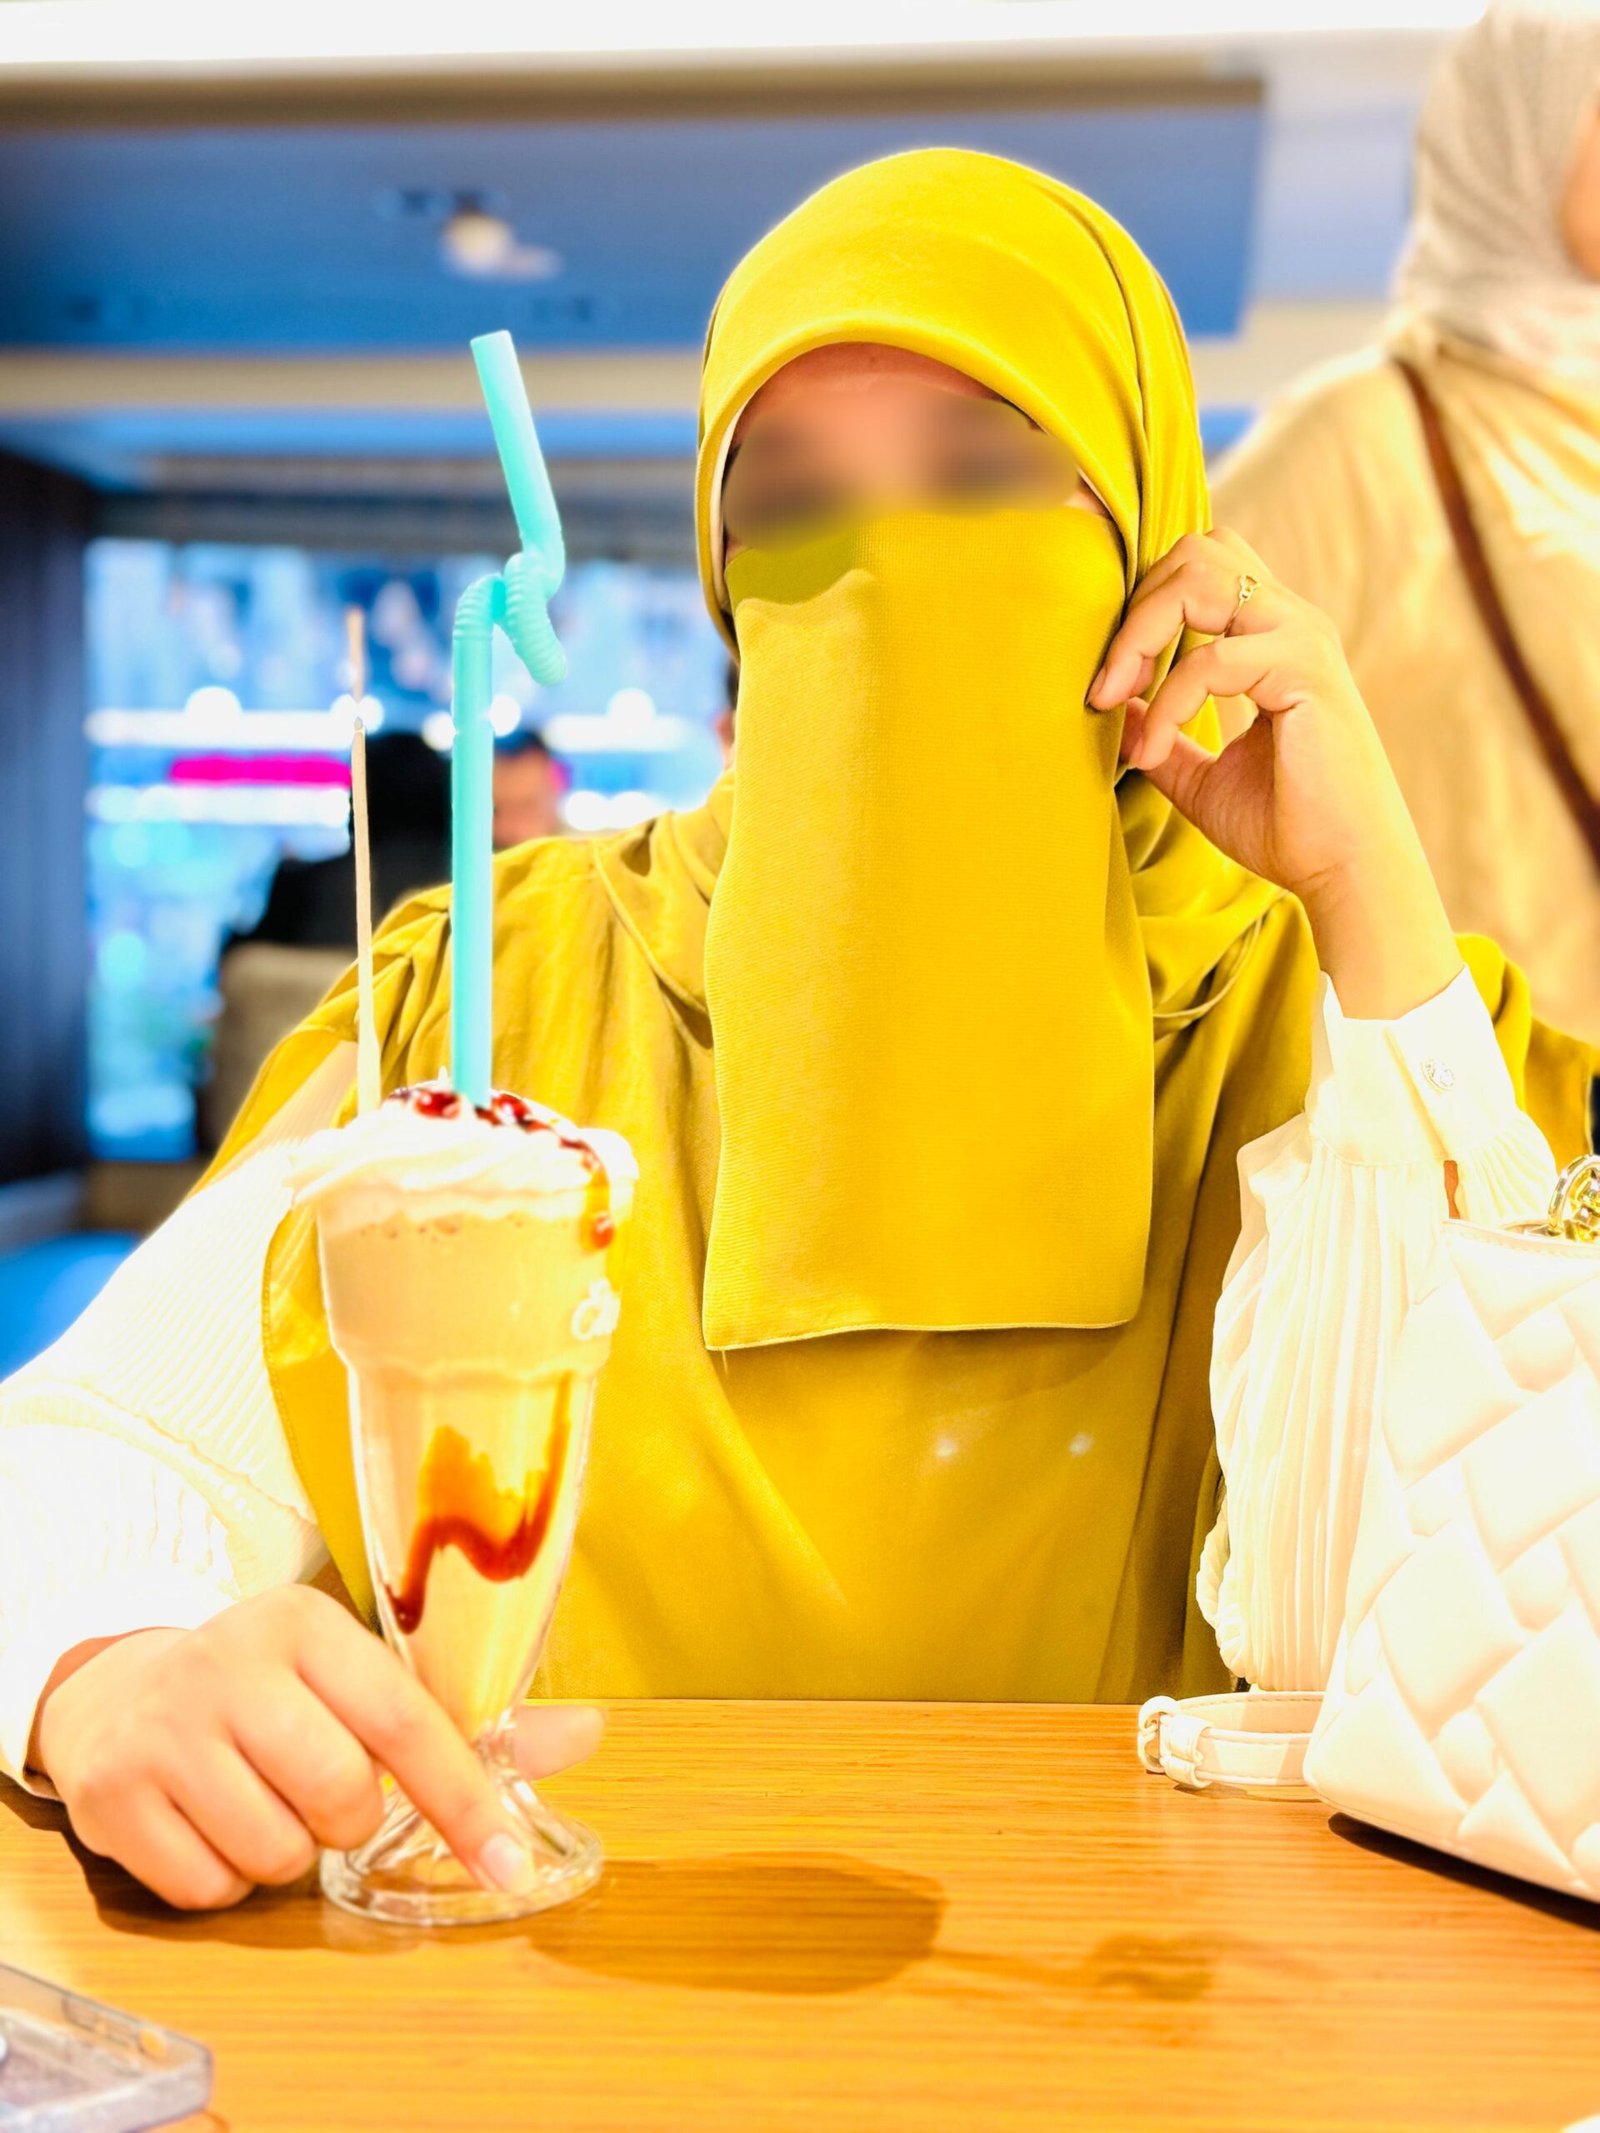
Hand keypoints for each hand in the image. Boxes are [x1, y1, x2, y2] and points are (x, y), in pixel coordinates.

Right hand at [31, 1588, 602, 1911]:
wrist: (120, 1693)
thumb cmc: (269, 1689)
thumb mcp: (356, 1675)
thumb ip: (468, 1719)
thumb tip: (589, 1734)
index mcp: (304, 1623)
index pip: (404, 1720)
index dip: (462, 1798)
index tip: (508, 1864)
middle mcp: (231, 1665)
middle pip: (340, 1795)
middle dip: (351, 1822)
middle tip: (323, 1792)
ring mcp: (165, 1731)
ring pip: (277, 1852)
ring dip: (289, 1853)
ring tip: (264, 1800)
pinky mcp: (111, 1797)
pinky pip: (210, 1889)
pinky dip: (227, 1879)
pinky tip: (213, 1824)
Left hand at [1088, 526, 1460, 1019]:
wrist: (1346, 871)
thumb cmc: (1287, 827)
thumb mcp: (1200, 776)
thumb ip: (1159, 731)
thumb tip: (1111, 704)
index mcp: (1271, 635)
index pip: (1198, 566)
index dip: (1142, 608)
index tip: (1105, 685)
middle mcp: (1290, 622)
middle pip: (1195, 550)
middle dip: (1135, 608)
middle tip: (1104, 685)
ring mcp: (1301, 638)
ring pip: (1200, 576)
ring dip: (1141, 634)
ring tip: (1111, 699)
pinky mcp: (1306, 670)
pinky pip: (1211, 658)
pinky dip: (1167, 703)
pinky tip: (1153, 751)